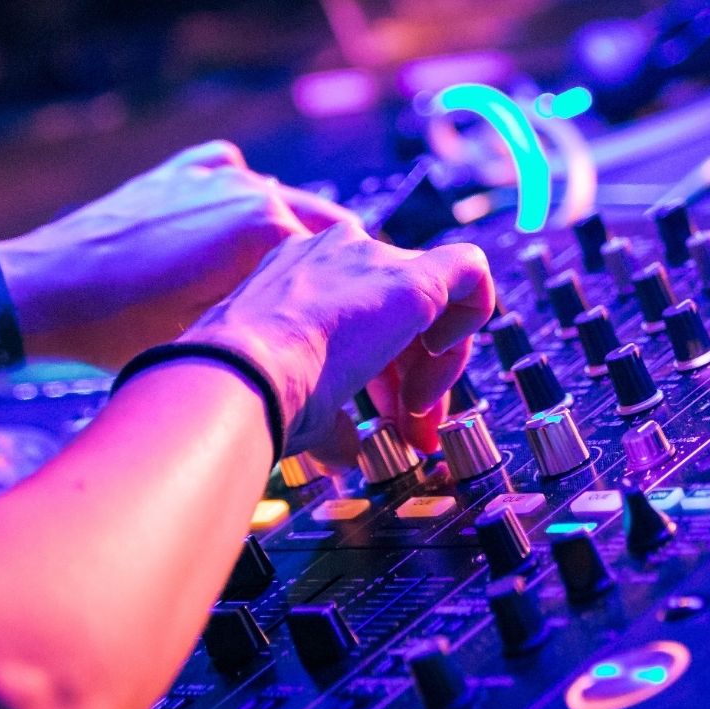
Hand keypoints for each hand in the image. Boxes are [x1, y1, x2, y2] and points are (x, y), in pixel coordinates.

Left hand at [0, 140, 355, 368]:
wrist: (38, 294)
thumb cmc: (119, 330)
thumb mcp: (208, 339)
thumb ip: (271, 322)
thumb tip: (308, 339)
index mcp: (266, 229)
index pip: (337, 258)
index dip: (347, 291)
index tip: (355, 314)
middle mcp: (249, 188)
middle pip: (315, 223)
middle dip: (328, 258)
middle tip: (330, 297)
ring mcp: (211, 176)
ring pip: (274, 199)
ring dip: (286, 230)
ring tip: (283, 272)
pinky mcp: (177, 174)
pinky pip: (229, 174)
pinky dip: (241, 196)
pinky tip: (233, 224)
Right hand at [178, 222, 493, 468]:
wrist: (238, 377)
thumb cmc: (247, 394)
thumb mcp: (293, 402)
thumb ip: (331, 419)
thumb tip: (347, 452)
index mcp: (297, 278)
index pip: (362, 318)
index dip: (385, 374)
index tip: (386, 419)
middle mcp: (334, 256)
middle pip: (401, 313)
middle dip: (415, 378)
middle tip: (411, 430)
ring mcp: (370, 259)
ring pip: (436, 300)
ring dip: (436, 369)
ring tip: (415, 422)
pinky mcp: (411, 277)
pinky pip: (471, 271)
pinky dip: (472, 319)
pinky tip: (440, 368)